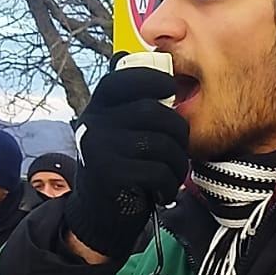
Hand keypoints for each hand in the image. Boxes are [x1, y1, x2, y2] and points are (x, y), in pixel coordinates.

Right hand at [63, 61, 188, 258]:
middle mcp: (94, 123)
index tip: (171, 88)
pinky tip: (163, 190)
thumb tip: (142, 59)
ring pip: (159, 143)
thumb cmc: (121, 166)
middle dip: (177, 130)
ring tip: (173, 173)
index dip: (151, 78)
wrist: (99, 214)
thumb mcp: (119, 129)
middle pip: (151, 112)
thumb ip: (129, 102)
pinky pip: (156, 171)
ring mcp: (99, 147)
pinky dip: (168, 184)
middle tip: (181, 147)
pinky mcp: (109, 174)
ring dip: (177, 162)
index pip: (122, 78)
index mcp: (98, 107)